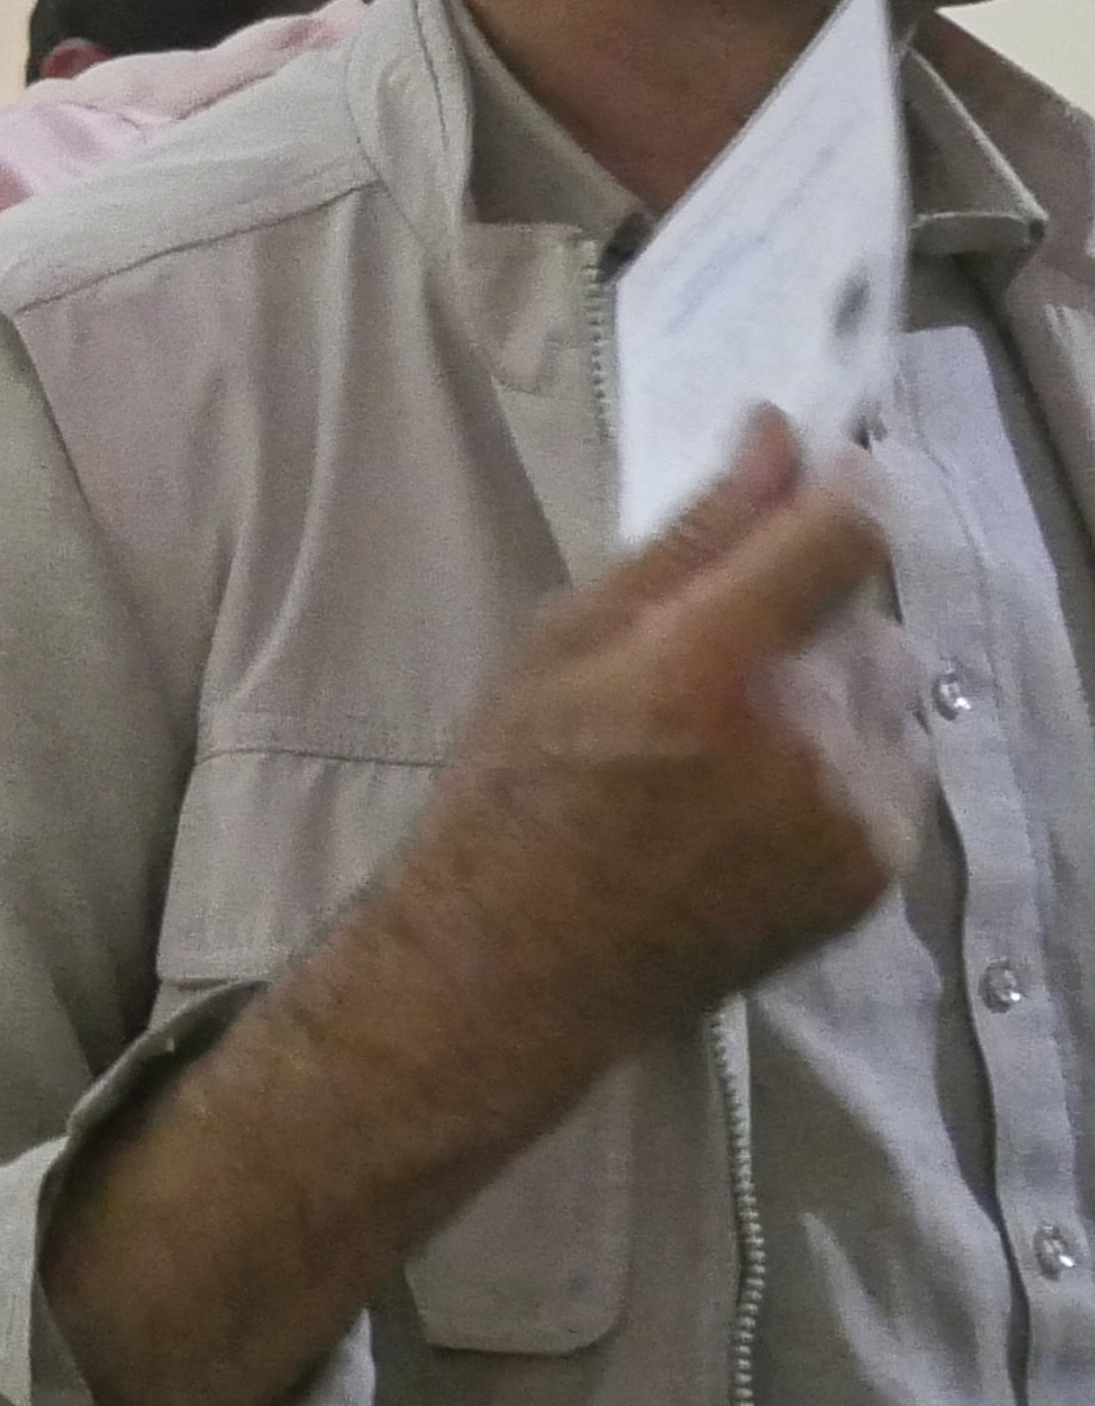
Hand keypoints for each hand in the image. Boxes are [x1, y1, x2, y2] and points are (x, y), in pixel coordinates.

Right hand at [389, 409, 922, 1071]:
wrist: (516, 974)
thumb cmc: (511, 797)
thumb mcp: (561, 645)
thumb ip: (689, 540)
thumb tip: (782, 432)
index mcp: (704, 671)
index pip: (848, 533)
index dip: (845, 491)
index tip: (816, 487)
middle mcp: (801, 740)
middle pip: (867, 614)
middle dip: (808, 620)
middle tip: (715, 669)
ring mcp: (851, 814)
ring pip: (891, 691)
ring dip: (834, 693)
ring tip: (734, 748)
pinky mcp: (877, 869)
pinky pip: (894, 768)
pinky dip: (843, 766)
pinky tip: (754, 806)